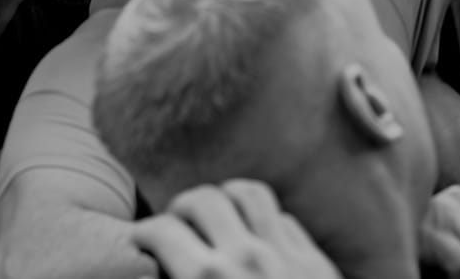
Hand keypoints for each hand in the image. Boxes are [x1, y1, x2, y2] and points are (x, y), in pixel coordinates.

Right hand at [132, 182, 341, 278]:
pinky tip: (258, 236)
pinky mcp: (319, 266)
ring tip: (217, 216)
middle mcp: (248, 261)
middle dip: (182, 207)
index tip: (140, 239)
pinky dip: (265, 222)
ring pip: (249, 194)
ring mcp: (289, 259)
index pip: (163, 231)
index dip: (144, 233)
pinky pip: (286, 221)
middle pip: (205, 199)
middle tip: (175, 223)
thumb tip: (152, 264)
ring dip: (226, 199)